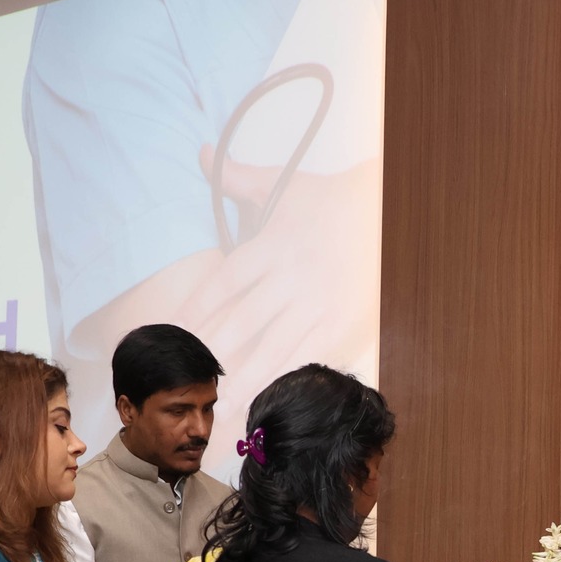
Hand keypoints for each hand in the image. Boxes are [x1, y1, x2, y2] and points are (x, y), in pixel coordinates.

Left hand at [63, 153, 381, 459]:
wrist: (389, 209)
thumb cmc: (330, 200)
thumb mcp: (284, 185)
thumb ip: (238, 176)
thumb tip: (200, 153)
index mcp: (273, 246)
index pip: (224, 284)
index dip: (195, 312)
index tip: (172, 337)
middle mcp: (293, 278)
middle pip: (243, 323)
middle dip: (214, 356)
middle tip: (188, 385)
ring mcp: (319, 303)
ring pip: (275, 347)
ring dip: (247, 380)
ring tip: (223, 408)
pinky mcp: (343, 322)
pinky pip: (310, 354)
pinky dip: (289, 378)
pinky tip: (271, 400)